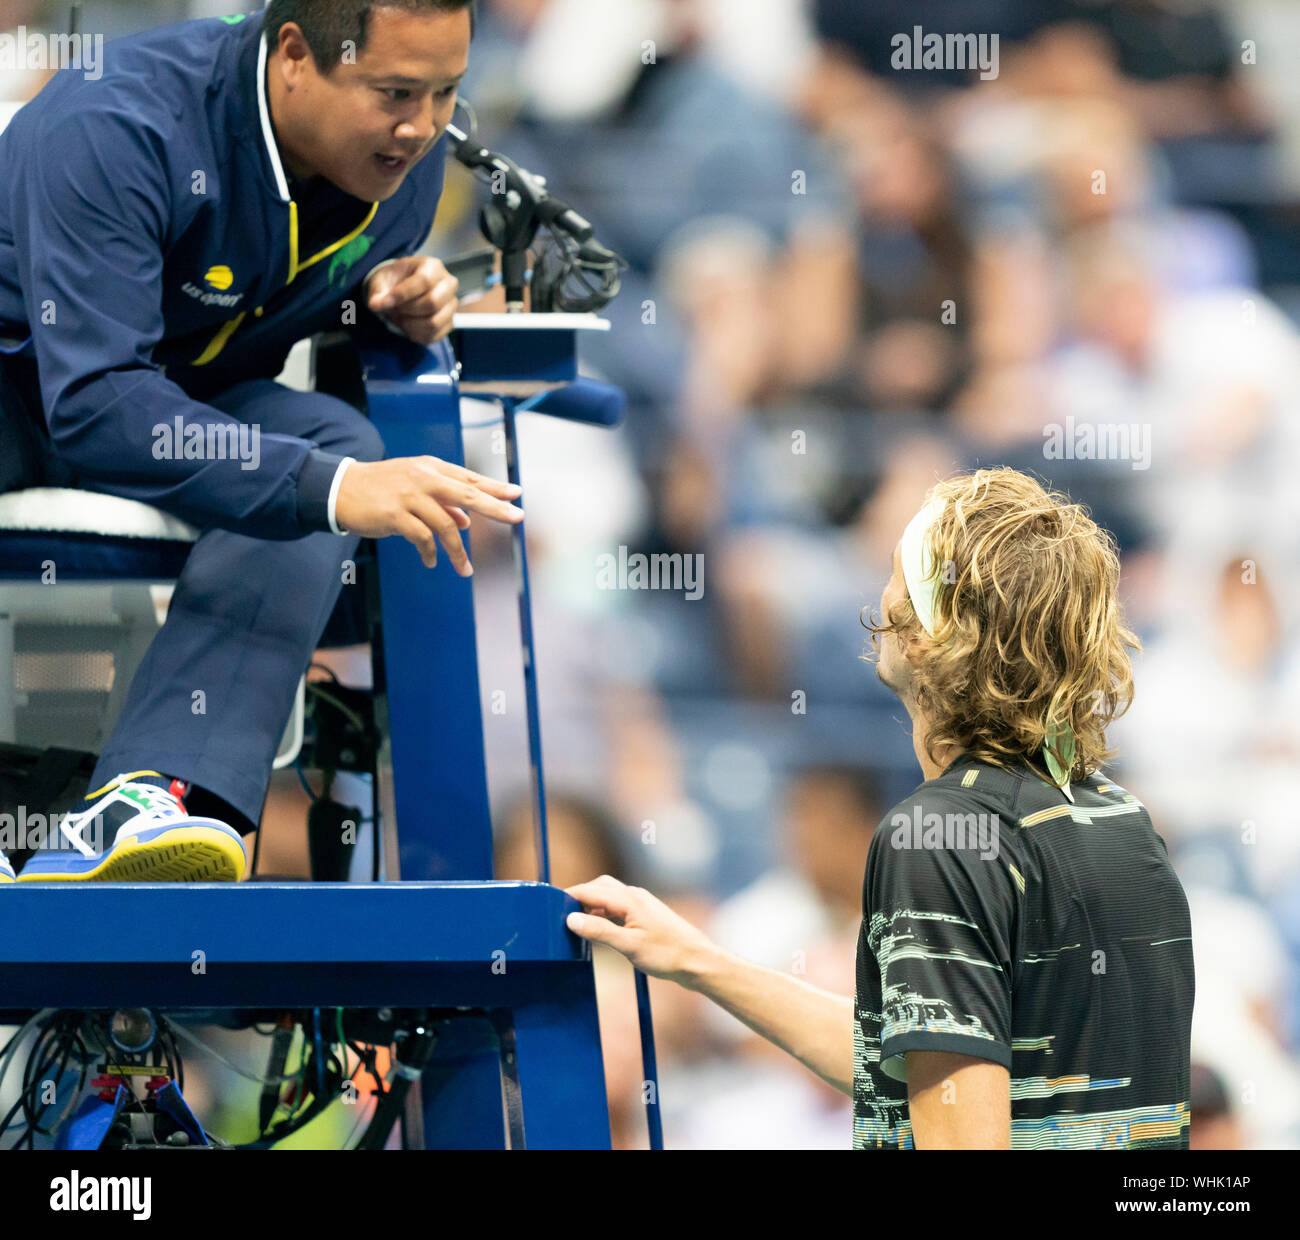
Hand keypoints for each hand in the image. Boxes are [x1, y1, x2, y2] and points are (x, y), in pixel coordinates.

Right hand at [335, 455, 522, 573]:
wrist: (342, 488)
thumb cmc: (383, 488)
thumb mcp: (415, 486)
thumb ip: (442, 501)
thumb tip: (467, 522)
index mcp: (432, 469)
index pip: (470, 479)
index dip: (495, 487)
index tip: (517, 495)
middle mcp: (424, 479)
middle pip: (468, 494)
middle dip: (495, 507)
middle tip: (517, 518)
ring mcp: (410, 496)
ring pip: (446, 526)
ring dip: (458, 552)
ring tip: (465, 570)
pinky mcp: (395, 515)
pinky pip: (422, 538)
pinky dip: (430, 553)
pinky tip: (431, 561)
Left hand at [366, 256, 458, 344]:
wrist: (403, 291)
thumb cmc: (395, 282)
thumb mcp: (383, 281)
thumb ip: (379, 293)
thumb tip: (375, 304)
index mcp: (432, 266)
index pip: (423, 281)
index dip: (402, 294)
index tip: (385, 302)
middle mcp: (448, 284)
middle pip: (433, 303)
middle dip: (408, 310)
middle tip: (395, 309)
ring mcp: (451, 305)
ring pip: (434, 322)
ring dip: (410, 324)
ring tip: (400, 318)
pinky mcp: (449, 323)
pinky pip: (433, 335)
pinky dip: (415, 334)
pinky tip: (407, 326)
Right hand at [563, 874, 718, 988]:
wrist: (698, 961)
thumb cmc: (668, 954)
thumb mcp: (629, 946)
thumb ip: (599, 932)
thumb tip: (571, 919)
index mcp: (629, 899)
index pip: (590, 890)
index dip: (568, 895)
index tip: (549, 904)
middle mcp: (634, 896)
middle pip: (599, 887)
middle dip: (579, 896)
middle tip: (560, 913)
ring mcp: (641, 905)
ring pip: (609, 896)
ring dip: (592, 905)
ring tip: (576, 923)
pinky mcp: (645, 916)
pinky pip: (618, 907)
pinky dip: (604, 914)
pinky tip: (600, 930)